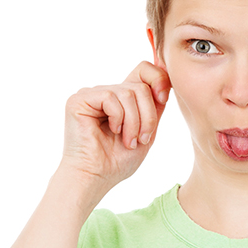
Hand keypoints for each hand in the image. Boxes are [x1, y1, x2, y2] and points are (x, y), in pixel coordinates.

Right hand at [61, 61, 171, 193]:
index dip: (158, 78)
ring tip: (128, 141)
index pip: (143, 70)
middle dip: (148, 115)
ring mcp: (92, 95)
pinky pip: (110, 97)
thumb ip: (155, 106)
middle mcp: (107, 93)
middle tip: (142, 139)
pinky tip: (111, 132)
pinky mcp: (79, 100)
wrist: (96, 177)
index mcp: (122, 99)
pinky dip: (118, 118)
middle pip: (140, 85)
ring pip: (128, 93)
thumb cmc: (118, 161)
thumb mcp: (147, 131)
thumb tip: (168, 80)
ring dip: (134, 122)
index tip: (163, 99)